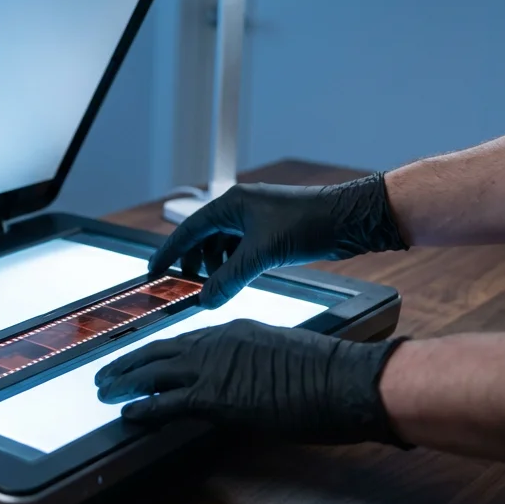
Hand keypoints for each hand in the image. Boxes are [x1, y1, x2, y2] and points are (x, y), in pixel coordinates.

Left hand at [95, 320, 408, 446]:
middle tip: (106, 372)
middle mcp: (218, 341)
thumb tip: (247, 380)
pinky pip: (168, 401)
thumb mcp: (283, 355)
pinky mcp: (217, 396)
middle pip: (159, 349)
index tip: (141, 358)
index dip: (158, 352)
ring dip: (124, 382)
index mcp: (235, 329)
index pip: (184, 339)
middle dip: (128, 361)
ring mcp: (215, 367)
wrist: (345, 378)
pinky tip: (128, 413)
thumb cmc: (329, 371)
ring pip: (154, 371)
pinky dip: (144, 407)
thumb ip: (255, 362)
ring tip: (104, 391)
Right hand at [153, 174, 407, 307]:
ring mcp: (255, 220)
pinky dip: (234, 266)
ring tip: (218, 287)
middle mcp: (239, 209)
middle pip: (203, 239)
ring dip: (216, 268)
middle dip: (194, 264)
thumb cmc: (308, 222)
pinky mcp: (271, 233)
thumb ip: (230, 278)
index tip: (154, 271)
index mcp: (231, 204)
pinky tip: (238, 280)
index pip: (188, 229)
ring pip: (223, 247)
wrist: (350, 219)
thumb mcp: (262, 253)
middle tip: (188, 287)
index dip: (169, 251)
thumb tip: (205, 300)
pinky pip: (241, 251)